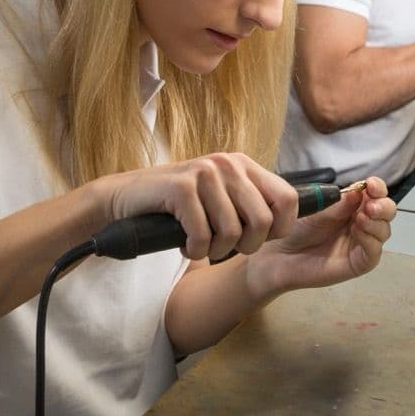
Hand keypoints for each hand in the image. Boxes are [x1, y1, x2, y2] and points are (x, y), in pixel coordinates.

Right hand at [89, 153, 297, 261]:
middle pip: (263, 221)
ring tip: (200, 245)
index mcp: (243, 165)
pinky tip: (184, 244)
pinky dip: (195, 250)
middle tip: (223, 248)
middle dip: (246, 247)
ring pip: (233, 232)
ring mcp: (205, 172)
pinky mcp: (181, 187)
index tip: (257, 240)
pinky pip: (203, 235)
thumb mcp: (220, 199)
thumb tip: (287, 224)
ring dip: (216, 251)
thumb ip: (250, 204)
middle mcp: (228, 163)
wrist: (125, 199)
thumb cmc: (177, 206)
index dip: (280, 229)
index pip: (289, 198)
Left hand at [249, 177, 395, 295]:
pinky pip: (374, 252)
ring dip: (376, 222)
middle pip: (386, 212)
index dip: (377, 187)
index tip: (371, 185)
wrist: (279, 253)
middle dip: (383, 205)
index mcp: (353, 206)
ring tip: (360, 217)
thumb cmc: (297, 228)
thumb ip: (341, 202)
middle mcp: (362, 223)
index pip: (375, 194)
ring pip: (384, 231)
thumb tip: (362, 191)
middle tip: (370, 205)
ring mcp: (362, 243)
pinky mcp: (358, 263)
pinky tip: (358, 231)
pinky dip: (370, 239)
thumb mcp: (319, 209)